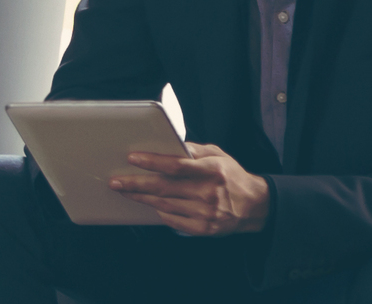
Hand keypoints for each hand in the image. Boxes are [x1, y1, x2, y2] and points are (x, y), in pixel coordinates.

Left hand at [111, 143, 269, 235]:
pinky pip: (173, 221)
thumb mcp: (218, 155)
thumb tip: (170, 143)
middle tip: (116, 181)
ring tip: (125, 191)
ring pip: (165, 205)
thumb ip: (194, 149)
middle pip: (165, 188)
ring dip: (142, 198)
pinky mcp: (204, 229)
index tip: (133, 158)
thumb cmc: (231, 176)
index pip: (177, 166)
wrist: (255, 206)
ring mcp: (206, 213)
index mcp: (212, 170)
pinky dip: (160, 212)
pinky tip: (150, 204)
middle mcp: (208, 193)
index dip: (153, 162)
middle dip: (136, 184)